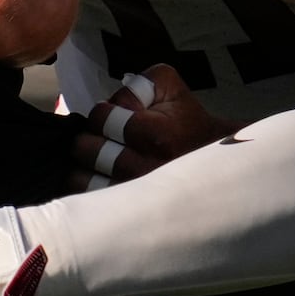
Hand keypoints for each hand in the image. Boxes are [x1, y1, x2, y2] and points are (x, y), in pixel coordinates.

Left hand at [71, 65, 244, 187]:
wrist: (214, 164)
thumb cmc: (188, 123)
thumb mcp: (172, 88)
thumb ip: (141, 83)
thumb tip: (116, 101)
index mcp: (156, 137)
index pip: (101, 118)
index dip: (103, 112)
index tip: (115, 117)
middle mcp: (143, 170)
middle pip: (86, 149)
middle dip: (90, 137)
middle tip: (104, 138)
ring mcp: (132, 196)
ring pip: (80, 178)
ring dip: (84, 164)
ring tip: (99, 158)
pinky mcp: (125, 212)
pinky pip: (87, 199)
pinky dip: (85, 185)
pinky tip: (97, 175)